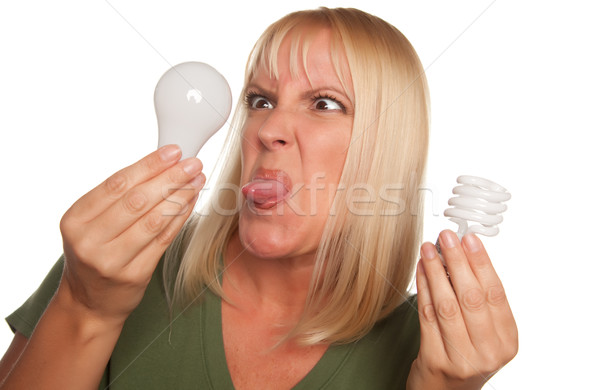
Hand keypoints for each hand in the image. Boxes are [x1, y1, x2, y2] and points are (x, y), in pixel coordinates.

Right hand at [57, 145, 204, 326]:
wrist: (89, 303)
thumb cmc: (95, 252)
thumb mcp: (91, 223)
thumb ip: (118, 197)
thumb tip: (161, 164)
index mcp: (75, 220)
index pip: (117, 184)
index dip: (148, 165)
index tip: (172, 152)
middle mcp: (89, 241)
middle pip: (137, 201)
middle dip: (169, 178)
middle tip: (192, 163)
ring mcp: (111, 261)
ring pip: (153, 221)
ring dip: (180, 197)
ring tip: (197, 180)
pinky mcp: (134, 275)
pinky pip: (163, 240)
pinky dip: (180, 218)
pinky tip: (192, 202)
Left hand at [406, 230, 517, 389]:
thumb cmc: (466, 354)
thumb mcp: (484, 332)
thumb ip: (478, 299)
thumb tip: (463, 253)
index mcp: (507, 340)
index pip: (495, 294)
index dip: (482, 263)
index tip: (469, 239)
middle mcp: (488, 352)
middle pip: (471, 297)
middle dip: (457, 262)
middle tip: (447, 237)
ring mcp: (462, 359)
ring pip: (447, 305)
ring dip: (436, 272)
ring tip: (428, 249)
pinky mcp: (436, 360)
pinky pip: (427, 316)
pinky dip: (423, 288)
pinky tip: (420, 271)